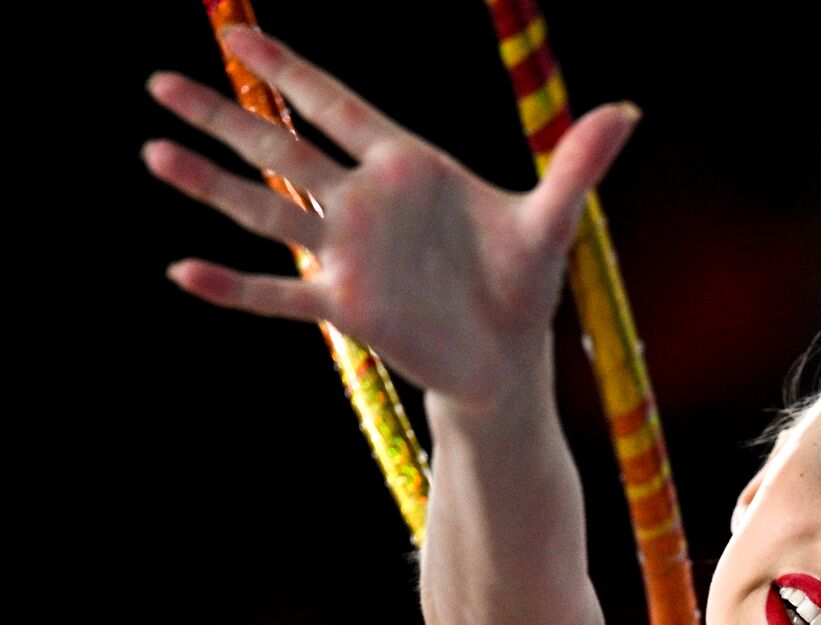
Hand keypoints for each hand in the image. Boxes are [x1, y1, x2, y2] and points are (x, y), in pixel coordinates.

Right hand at [143, 25, 639, 409]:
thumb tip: (629, 110)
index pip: (338, 107)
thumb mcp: (552, 219)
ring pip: (268, 211)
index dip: (290, 71)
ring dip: (212, 184)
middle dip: (225, 114)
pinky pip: (278, 295)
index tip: (237, 32)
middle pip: (284, 149)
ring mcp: (349, 256)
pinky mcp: (347, 307)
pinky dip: (234, 287)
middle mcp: (366, 204)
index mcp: (409, 168)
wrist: (510, 359)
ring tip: (153, 148)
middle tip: (159, 79)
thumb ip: (578, 162)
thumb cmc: (522, 282)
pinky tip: (181, 270)